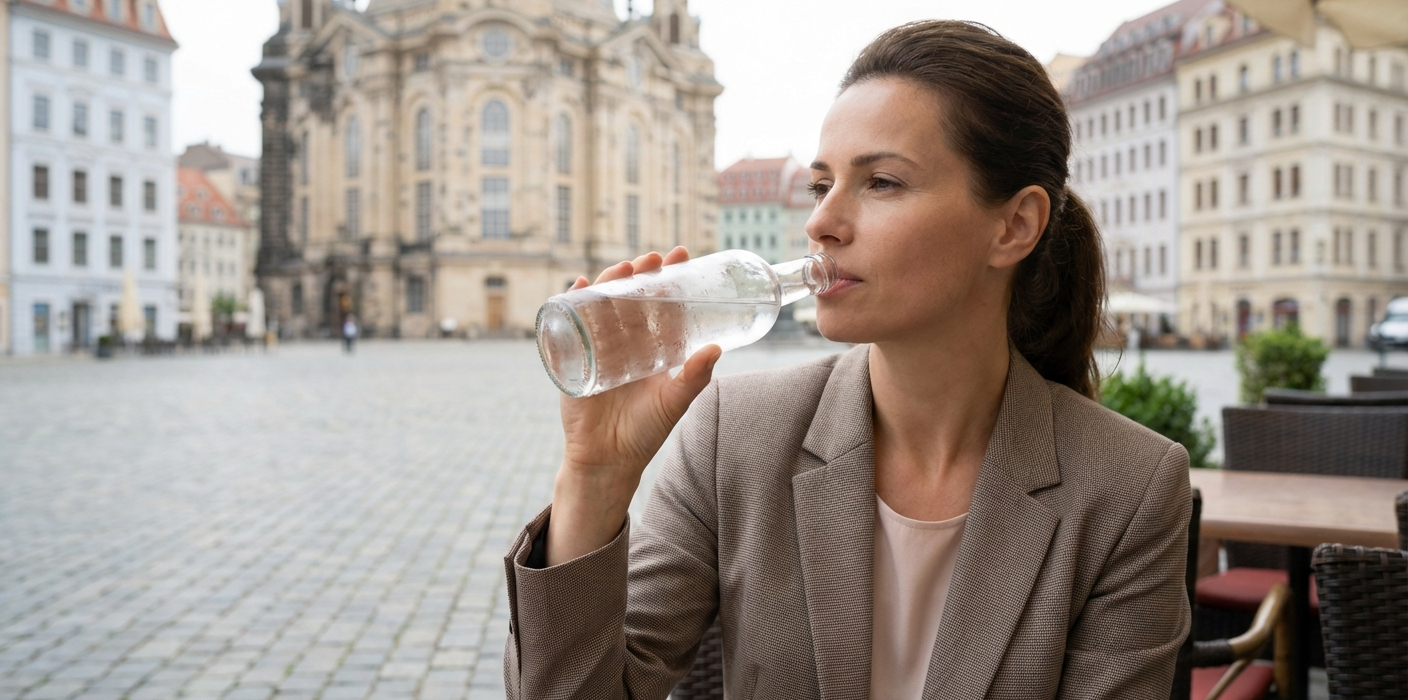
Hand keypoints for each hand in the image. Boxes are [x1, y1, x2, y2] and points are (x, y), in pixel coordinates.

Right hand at [547, 247, 721, 565]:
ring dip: (609, 282)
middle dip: (641, 275)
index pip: (661, 304)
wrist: (606, 460)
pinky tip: (576, 286)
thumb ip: (694, 378)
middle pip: (631, 298)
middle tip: (653, 258)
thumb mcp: (673, 402)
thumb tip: (717, 348)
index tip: (681, 256)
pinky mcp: (573, 357)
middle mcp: (625, 343)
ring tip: (623, 268)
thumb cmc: (644, 433)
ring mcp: (597, 347)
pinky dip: (571, 302)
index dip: (669, 280)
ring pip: (602, 304)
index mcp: (652, 348)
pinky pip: (570, 323)